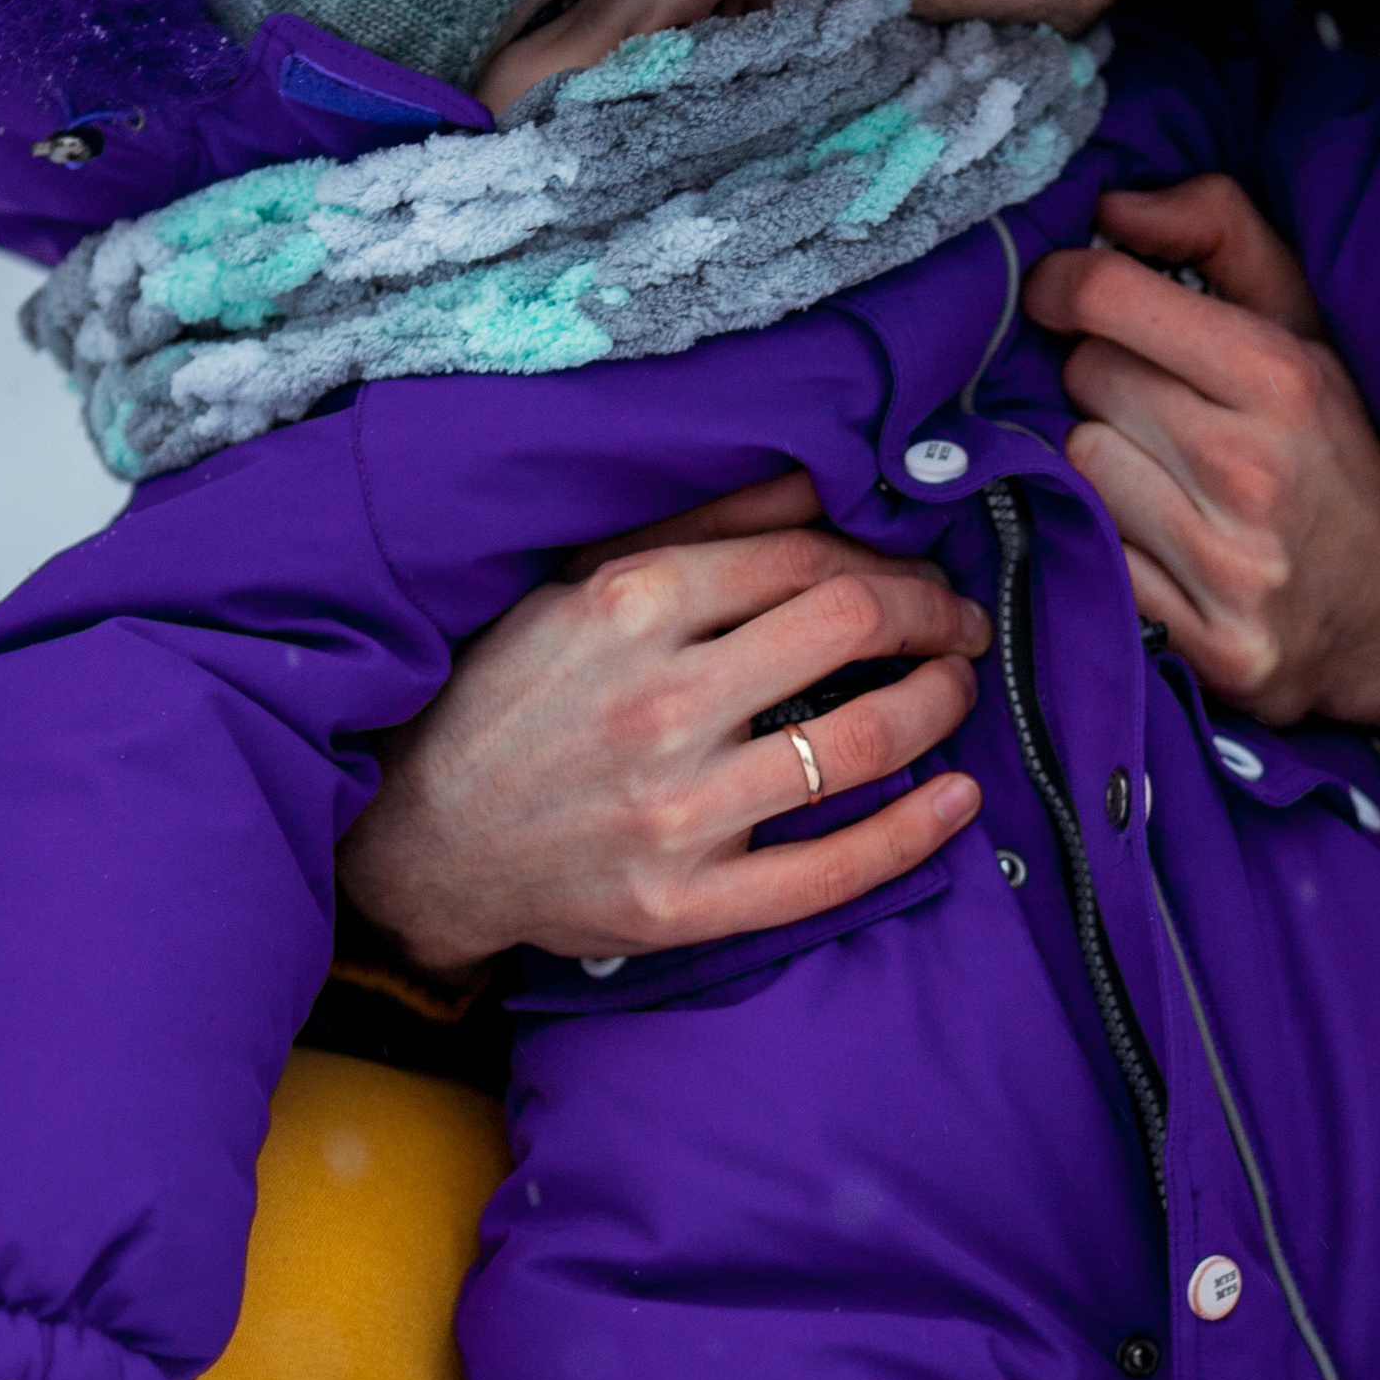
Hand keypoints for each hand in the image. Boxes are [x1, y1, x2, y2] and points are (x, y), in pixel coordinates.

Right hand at [338, 472, 988, 972]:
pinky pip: (834, 870)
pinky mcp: (685, 904)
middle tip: (958, 623)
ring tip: (958, 690)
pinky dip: (917, 831)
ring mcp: (675, 811)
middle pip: (853, 624)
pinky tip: (960, 799)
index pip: (806, 556)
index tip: (917, 571)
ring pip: (862, 742)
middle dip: (934, 614)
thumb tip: (820, 475)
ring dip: (941, 705)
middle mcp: (659, 702)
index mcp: (631, 605)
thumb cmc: (506, 696)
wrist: (419, 841)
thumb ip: (702, 525)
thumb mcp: (577, 583)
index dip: (887, 557)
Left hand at [1022, 176, 1379, 732]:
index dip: (1067, 286)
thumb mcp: (1310, 323)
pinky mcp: (1208, 645)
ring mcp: (1226, 567)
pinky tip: (1161, 540)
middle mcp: (1249, 471)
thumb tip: (1111, 208)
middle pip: (1085, 381)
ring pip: (1079, 465)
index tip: (1063, 294)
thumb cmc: (1341, 446)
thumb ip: (1221, 232)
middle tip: (1151, 398)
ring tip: (1161, 472)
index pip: (1109, 302)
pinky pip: (1094, 557)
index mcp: (1280, 378)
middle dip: (1104, 377)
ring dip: (1102, 460)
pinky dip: (1112, 542)